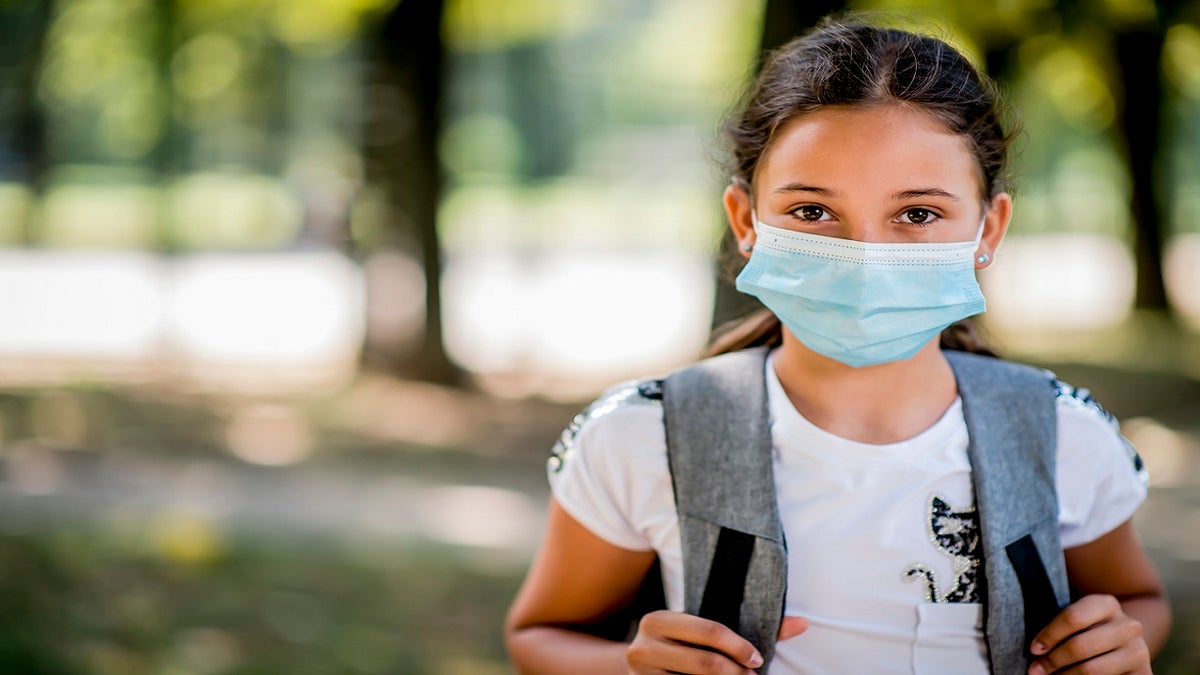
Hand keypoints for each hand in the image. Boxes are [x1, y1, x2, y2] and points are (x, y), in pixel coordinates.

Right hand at [626, 610, 808, 673]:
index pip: (709, 631)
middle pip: (705, 663)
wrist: (638, 664)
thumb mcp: (701, 630)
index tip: (758, 660)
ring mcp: (641, 673)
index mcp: (659, 620)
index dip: (739, 648)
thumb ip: (749, 627)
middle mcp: (643, 645)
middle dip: (736, 673)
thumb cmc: (682, 644)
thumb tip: (802, 624)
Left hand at [1028, 594, 1149, 674]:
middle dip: (1052, 661)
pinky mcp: (1144, 674)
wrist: (1127, 642)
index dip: (1049, 635)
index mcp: (1107, 604)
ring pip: (1092, 669)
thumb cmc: (1090, 629)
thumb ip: (1062, 627)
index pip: (1072, 618)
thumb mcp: (1079, 620)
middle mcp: (1128, 626)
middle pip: (1079, 646)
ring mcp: (1139, 651)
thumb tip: (1036, 650)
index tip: (1034, 649)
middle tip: (1035, 670)